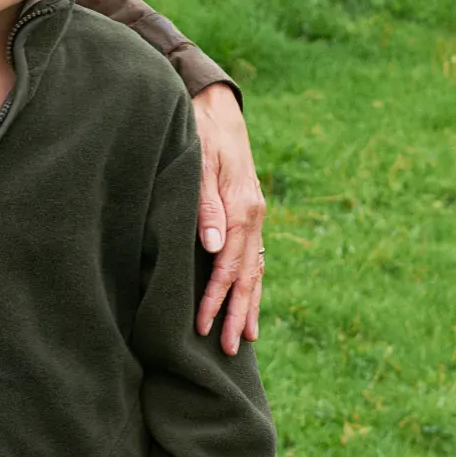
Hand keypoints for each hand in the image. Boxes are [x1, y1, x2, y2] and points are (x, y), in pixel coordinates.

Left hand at [191, 84, 264, 352]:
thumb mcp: (200, 163)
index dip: (216, 297)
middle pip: (247, 275)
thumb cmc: (202, 133)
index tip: (204, 326)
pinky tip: (252, 299)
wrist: (217, 108)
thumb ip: (204, 205)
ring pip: (255, 269)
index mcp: (242, 208)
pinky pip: (255, 256)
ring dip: (250, 304)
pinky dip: (253, 281)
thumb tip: (211, 246)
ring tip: (247, 337)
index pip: (228, 265)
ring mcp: (255, 216)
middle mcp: (253, 216)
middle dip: (238, 313)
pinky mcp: (250, 214)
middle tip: (232, 348)